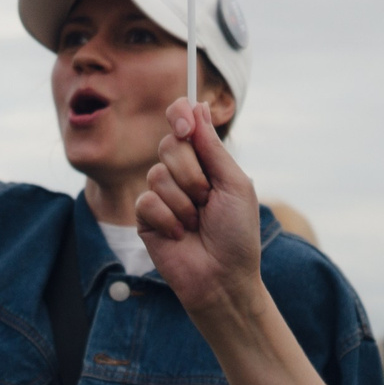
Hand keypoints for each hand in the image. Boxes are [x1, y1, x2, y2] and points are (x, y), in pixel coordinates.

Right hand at [137, 95, 266, 325]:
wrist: (223, 278)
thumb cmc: (237, 234)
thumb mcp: (234, 185)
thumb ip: (212, 148)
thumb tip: (197, 106)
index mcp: (206, 161)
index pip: (184, 122)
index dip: (180, 116)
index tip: (187, 127)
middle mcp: (181, 173)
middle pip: (169, 145)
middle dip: (192, 172)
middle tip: (207, 197)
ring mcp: (161, 195)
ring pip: (156, 174)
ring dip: (183, 202)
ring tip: (196, 223)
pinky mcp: (146, 218)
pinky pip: (146, 201)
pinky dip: (168, 219)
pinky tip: (179, 236)